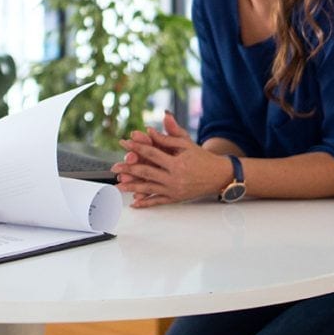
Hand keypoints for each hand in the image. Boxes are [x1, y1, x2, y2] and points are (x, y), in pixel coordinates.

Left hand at [113, 114, 234, 206]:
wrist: (219, 175)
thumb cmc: (202, 158)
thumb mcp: (186, 143)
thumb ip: (167, 137)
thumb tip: (149, 131)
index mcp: (177, 162)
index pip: (152, 153)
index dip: (136, 147)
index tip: (124, 143)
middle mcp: (174, 178)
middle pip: (146, 172)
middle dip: (128, 170)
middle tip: (114, 168)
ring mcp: (174, 190)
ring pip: (149, 189)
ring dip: (132, 187)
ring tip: (118, 186)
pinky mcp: (175, 198)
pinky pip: (157, 202)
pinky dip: (145, 203)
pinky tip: (134, 203)